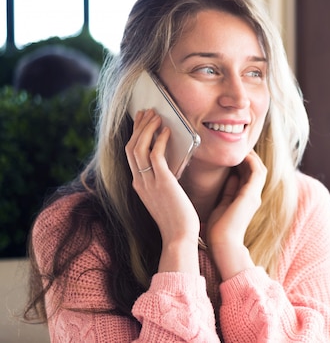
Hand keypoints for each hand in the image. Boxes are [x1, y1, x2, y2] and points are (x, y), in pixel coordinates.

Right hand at [125, 109, 199, 272]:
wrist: (179, 237)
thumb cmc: (178, 220)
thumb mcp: (166, 197)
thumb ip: (164, 181)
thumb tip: (171, 164)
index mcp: (139, 185)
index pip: (131, 155)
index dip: (135, 135)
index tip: (142, 121)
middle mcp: (139, 182)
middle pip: (131, 147)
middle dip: (139, 126)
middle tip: (147, 112)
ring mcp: (148, 182)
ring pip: (139, 147)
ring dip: (147, 128)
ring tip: (157, 116)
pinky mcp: (162, 182)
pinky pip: (155, 155)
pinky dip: (160, 140)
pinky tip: (167, 131)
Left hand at [205, 151, 266, 278]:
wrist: (223, 244)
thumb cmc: (218, 230)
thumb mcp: (221, 206)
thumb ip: (227, 192)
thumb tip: (228, 177)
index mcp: (245, 200)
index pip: (247, 176)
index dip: (242, 163)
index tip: (231, 154)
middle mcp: (253, 197)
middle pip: (255, 170)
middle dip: (248, 157)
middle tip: (236, 147)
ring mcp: (254, 195)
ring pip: (258, 169)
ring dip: (251, 157)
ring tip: (240, 147)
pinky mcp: (251, 195)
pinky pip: (256, 172)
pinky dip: (251, 161)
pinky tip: (241, 154)